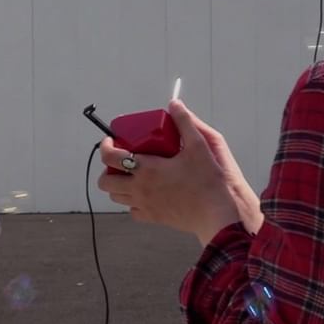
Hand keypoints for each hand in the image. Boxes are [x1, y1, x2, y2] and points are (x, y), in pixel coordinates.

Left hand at [97, 99, 263, 245]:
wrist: (218, 214)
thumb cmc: (208, 181)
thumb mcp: (199, 145)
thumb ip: (184, 122)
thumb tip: (174, 105)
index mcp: (146, 169)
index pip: (110, 157)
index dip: (105, 146)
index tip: (111, 141)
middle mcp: (139, 189)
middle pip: (105, 182)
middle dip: (107, 169)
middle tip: (120, 159)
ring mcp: (144, 206)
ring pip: (116, 197)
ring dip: (118, 185)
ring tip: (132, 174)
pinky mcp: (154, 218)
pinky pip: (133, 211)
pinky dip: (132, 202)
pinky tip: (145, 193)